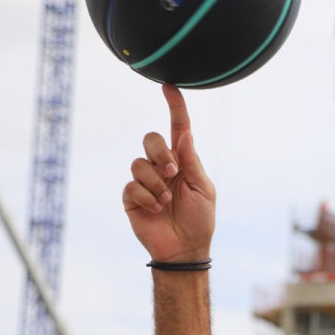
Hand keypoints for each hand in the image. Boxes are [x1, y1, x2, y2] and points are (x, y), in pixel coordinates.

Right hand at [123, 84, 215, 261]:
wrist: (184, 248)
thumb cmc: (199, 218)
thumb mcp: (203, 188)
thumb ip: (192, 161)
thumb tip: (186, 133)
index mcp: (183, 160)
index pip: (177, 127)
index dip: (174, 106)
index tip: (169, 87)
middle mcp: (162, 166)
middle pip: (151, 138)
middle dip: (160, 154)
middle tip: (173, 174)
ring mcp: (145, 180)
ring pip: (139, 163)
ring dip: (155, 183)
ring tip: (166, 200)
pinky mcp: (131, 197)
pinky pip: (132, 185)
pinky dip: (147, 197)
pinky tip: (156, 209)